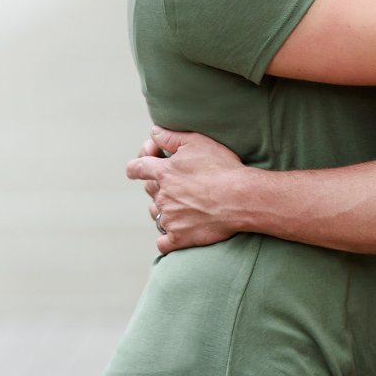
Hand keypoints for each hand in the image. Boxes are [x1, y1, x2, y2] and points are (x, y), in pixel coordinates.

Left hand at [126, 126, 248, 253]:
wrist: (240, 199)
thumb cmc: (221, 167)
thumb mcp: (197, 142)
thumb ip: (171, 136)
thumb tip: (153, 132)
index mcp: (163, 172)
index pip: (138, 168)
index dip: (135, 167)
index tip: (135, 169)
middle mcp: (162, 196)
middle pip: (150, 191)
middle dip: (158, 185)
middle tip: (178, 182)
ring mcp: (169, 219)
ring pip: (156, 215)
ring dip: (163, 210)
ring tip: (181, 206)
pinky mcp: (179, 238)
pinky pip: (163, 242)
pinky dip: (167, 238)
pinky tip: (176, 232)